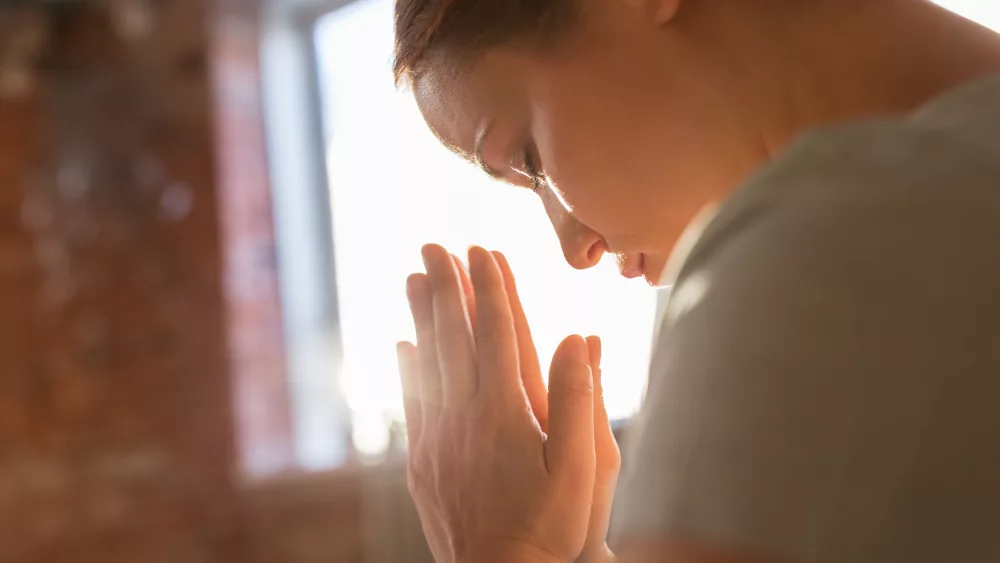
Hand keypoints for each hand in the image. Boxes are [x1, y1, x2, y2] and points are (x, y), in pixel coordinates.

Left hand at [398, 244, 600, 562]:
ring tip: (413, 279)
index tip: (483, 249)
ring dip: (421, 317)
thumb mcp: (581, 468)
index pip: (497, 332)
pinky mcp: (423, 462)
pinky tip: (402, 347)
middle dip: (446, 286)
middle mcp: (464, 415)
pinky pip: (410, 402)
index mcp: (505, 410)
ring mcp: (437, 438)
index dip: (491, 287)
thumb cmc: (550, 528)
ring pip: (426, 362)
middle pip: (454, 337)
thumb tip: (579, 337)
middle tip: (434, 245)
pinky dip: (406, 368)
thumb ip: (579, 400)